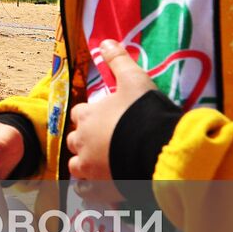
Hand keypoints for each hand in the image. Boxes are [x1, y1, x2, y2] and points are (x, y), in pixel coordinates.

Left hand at [65, 39, 155, 185]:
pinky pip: (86, 191)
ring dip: (85, 163)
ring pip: (77, 165)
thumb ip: (118, 60)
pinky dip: (90, 189)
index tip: (103, 116)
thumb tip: (105, 40)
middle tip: (105, 140)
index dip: (90, 115)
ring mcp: (90, 167)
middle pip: (75, 140)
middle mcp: (83, 142)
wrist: (157, 148)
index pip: (81, 113)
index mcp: (88, 116)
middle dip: (85, 139)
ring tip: (101, 163)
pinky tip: (99, 187)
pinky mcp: (100, 188)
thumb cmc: (143, 112)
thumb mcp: (133, 79)